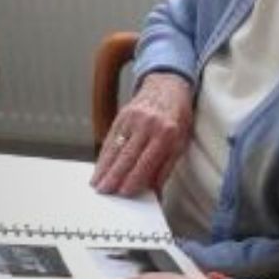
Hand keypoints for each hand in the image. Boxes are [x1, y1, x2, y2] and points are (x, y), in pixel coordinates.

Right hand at [92, 73, 193, 195]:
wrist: (168, 85)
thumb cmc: (177, 118)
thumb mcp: (181, 141)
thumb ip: (167, 166)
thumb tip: (155, 191)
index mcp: (167, 133)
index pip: (147, 161)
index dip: (133, 178)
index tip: (124, 192)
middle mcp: (149, 125)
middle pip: (127, 156)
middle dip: (114, 176)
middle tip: (105, 192)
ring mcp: (133, 118)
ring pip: (115, 148)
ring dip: (104, 168)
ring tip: (97, 184)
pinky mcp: (122, 115)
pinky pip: (111, 138)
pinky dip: (104, 155)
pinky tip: (99, 167)